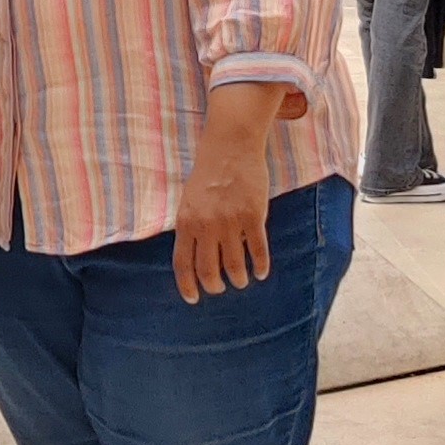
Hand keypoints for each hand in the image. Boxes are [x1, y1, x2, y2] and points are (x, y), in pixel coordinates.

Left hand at [173, 84, 279, 305]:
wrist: (230, 145)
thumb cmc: (208, 172)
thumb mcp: (190, 200)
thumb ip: (192, 227)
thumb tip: (196, 256)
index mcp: (186, 221)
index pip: (183, 264)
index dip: (187, 286)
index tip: (193, 299)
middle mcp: (206, 225)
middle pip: (208, 271)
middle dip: (214, 286)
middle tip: (221, 288)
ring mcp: (230, 222)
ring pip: (234, 266)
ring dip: (238, 279)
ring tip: (241, 281)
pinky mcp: (253, 216)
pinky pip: (257, 251)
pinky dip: (260, 266)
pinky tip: (261, 272)